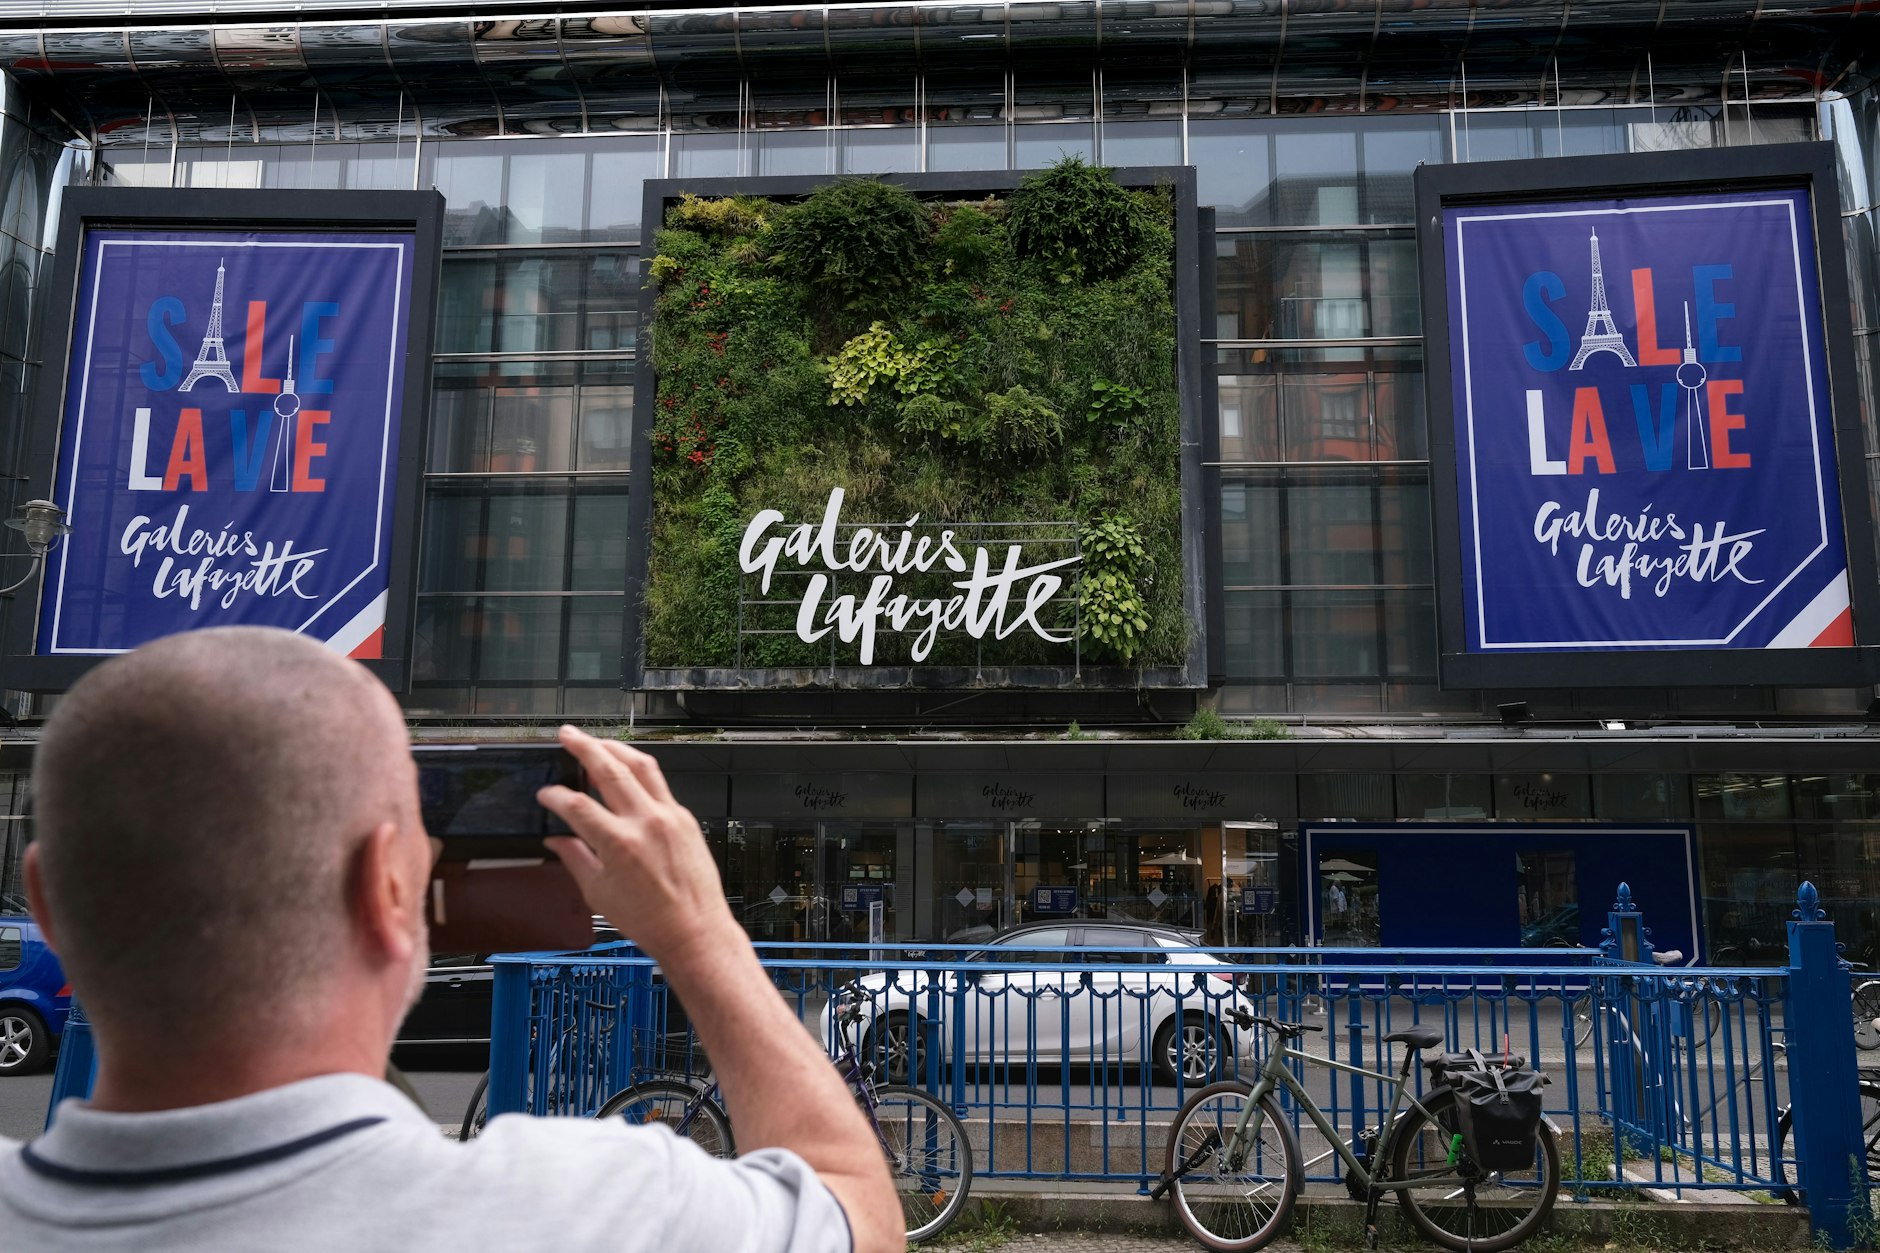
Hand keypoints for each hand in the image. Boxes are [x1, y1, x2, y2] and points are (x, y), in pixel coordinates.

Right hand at [537, 725, 737, 963]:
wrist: (695, 931)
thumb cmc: (651, 921)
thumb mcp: (599, 894)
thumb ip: (575, 860)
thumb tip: (556, 842)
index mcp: (620, 844)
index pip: (578, 805)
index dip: (556, 796)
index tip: (546, 793)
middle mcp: (647, 823)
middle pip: (610, 769)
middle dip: (584, 747)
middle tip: (568, 735)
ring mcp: (670, 817)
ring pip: (641, 766)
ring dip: (615, 748)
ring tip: (596, 742)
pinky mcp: (685, 819)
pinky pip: (659, 784)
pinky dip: (639, 772)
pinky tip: (627, 772)